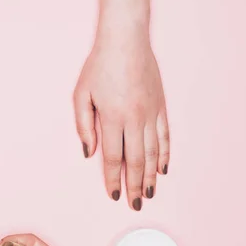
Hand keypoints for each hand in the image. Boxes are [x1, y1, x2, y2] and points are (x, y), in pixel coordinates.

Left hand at [74, 33, 169, 210]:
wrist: (126, 41)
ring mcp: (151, 114)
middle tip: (135, 204)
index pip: (113, 158)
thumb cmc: (99, 67)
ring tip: (149, 193)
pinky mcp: (161, 107)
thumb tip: (90, 153)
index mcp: (112, 118)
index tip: (113, 195)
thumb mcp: (81, 95)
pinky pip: (165, 137)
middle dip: (135, 186)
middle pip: (136, 161)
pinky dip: (164, 155)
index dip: (113, 179)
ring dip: (151, 176)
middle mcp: (135, 119)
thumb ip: (84, 127)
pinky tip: (163, 169)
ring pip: (153, 153)